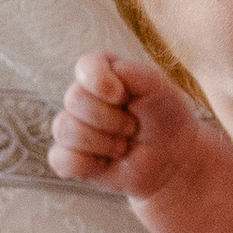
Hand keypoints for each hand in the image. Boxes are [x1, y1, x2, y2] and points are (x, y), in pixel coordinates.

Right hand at [49, 49, 210, 197]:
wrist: (171, 161)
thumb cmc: (163, 118)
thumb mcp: (156, 86)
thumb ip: (128, 71)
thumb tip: (98, 85)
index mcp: (101, 73)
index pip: (85, 67)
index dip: (102, 84)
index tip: (124, 98)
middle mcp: (82, 97)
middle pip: (74, 100)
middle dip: (112, 120)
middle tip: (132, 127)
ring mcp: (73, 127)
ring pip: (65, 129)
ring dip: (105, 143)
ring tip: (123, 146)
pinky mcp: (69, 157)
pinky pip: (60, 159)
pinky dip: (87, 164)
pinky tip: (105, 164)